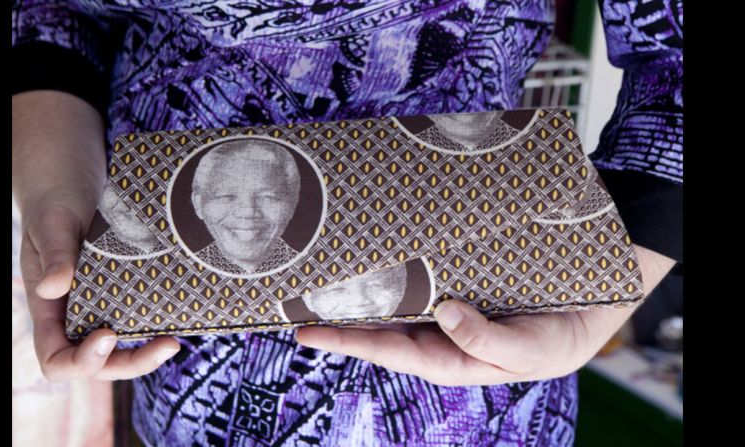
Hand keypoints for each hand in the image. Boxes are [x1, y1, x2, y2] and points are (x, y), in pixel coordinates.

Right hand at [14, 91, 179, 381]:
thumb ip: (53, 252)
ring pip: (122, 344)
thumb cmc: (56, 192)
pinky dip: (157, 319)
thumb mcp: (54, 218)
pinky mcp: (123, 285)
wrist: (73, 168)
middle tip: (168, 344)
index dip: (81, 360)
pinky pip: (138, 314)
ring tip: (177, 338)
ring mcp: (100, 299)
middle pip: (98, 362)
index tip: (109, 334)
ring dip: (147, 349)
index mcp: (47, 304)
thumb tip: (53, 289)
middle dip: (131, 362)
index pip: (56, 357)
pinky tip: (182, 311)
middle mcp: (73, 309)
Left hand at [295, 244, 674, 385]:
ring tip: (322, 270)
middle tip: (296, 298)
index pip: (389, 350)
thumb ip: (484, 339)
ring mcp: (445, 300)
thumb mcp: (526, 351)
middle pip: (381, 321)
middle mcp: (438, 328)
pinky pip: (420, 269)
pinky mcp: (457, 274)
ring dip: (361, 284)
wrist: (589, 307)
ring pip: (395, 292)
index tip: (306, 333)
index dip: (348, 342)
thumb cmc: (556, 341)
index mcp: (448, 356)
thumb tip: (443, 312)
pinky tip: (374, 246)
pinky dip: (396, 260)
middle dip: (340, 313)